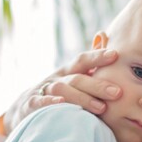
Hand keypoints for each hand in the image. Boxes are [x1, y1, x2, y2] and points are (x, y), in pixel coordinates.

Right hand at [3, 48, 121, 133]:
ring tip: (101, 108)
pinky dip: (50, 102)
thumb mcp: (72, 75)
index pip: (82, 60)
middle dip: (97, 85)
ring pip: (62, 90)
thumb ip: (89, 60)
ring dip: (82, 98)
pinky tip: (62, 103)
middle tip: (117, 92)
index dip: (97, 56)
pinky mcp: (31, 105)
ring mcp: (43, 91)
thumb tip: (103, 33)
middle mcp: (56, 78)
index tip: (115, 55)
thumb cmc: (59, 91)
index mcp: (68, 71)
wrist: (24, 107)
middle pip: (77, 78)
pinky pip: (40, 102)